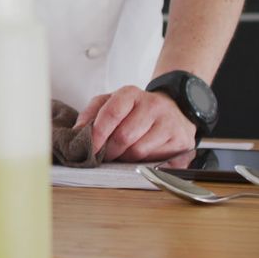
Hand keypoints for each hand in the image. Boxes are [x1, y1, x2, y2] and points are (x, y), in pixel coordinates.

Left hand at [73, 86, 195, 161]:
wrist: (174, 109)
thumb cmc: (135, 110)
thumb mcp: (110, 103)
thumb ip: (91, 113)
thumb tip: (77, 132)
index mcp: (131, 94)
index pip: (111, 113)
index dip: (97, 134)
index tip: (89, 147)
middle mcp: (152, 105)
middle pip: (124, 137)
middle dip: (110, 150)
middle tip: (105, 154)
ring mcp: (169, 123)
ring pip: (138, 151)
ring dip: (125, 158)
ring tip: (123, 153)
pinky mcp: (181, 140)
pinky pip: (156, 160)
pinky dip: (145, 164)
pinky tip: (141, 157)